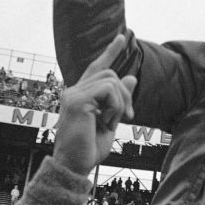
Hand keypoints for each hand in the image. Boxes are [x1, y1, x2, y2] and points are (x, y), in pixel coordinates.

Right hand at [52, 35, 136, 172]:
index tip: (121, 37)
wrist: (74, 166)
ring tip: (112, 122)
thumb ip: (119, 99)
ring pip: (111, 80)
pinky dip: (116, 106)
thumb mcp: (111, 120)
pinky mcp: (76, 101)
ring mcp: (73, 94)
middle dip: (126, 94)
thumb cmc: (89, 149)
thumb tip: (132, 77)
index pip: (96, 67)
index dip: (110, 52)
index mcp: (81, 95)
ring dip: (120, 103)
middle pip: (111, 74)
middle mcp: (74, 91)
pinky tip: (107, 122)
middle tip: (128, 116)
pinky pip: (108, 90)